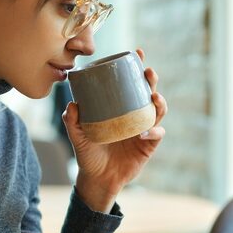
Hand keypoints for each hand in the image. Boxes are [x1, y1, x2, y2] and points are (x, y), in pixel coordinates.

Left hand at [63, 49, 167, 211]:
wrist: (97, 179)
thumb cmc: (88, 154)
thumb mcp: (77, 137)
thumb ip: (72, 121)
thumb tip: (73, 104)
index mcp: (120, 108)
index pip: (130, 84)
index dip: (137, 68)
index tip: (138, 53)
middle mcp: (134, 116)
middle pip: (148, 93)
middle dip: (151, 81)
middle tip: (148, 72)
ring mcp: (143, 130)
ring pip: (158, 111)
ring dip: (159, 102)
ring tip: (153, 97)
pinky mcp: (148, 146)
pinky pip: (156, 135)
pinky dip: (153, 132)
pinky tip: (144, 132)